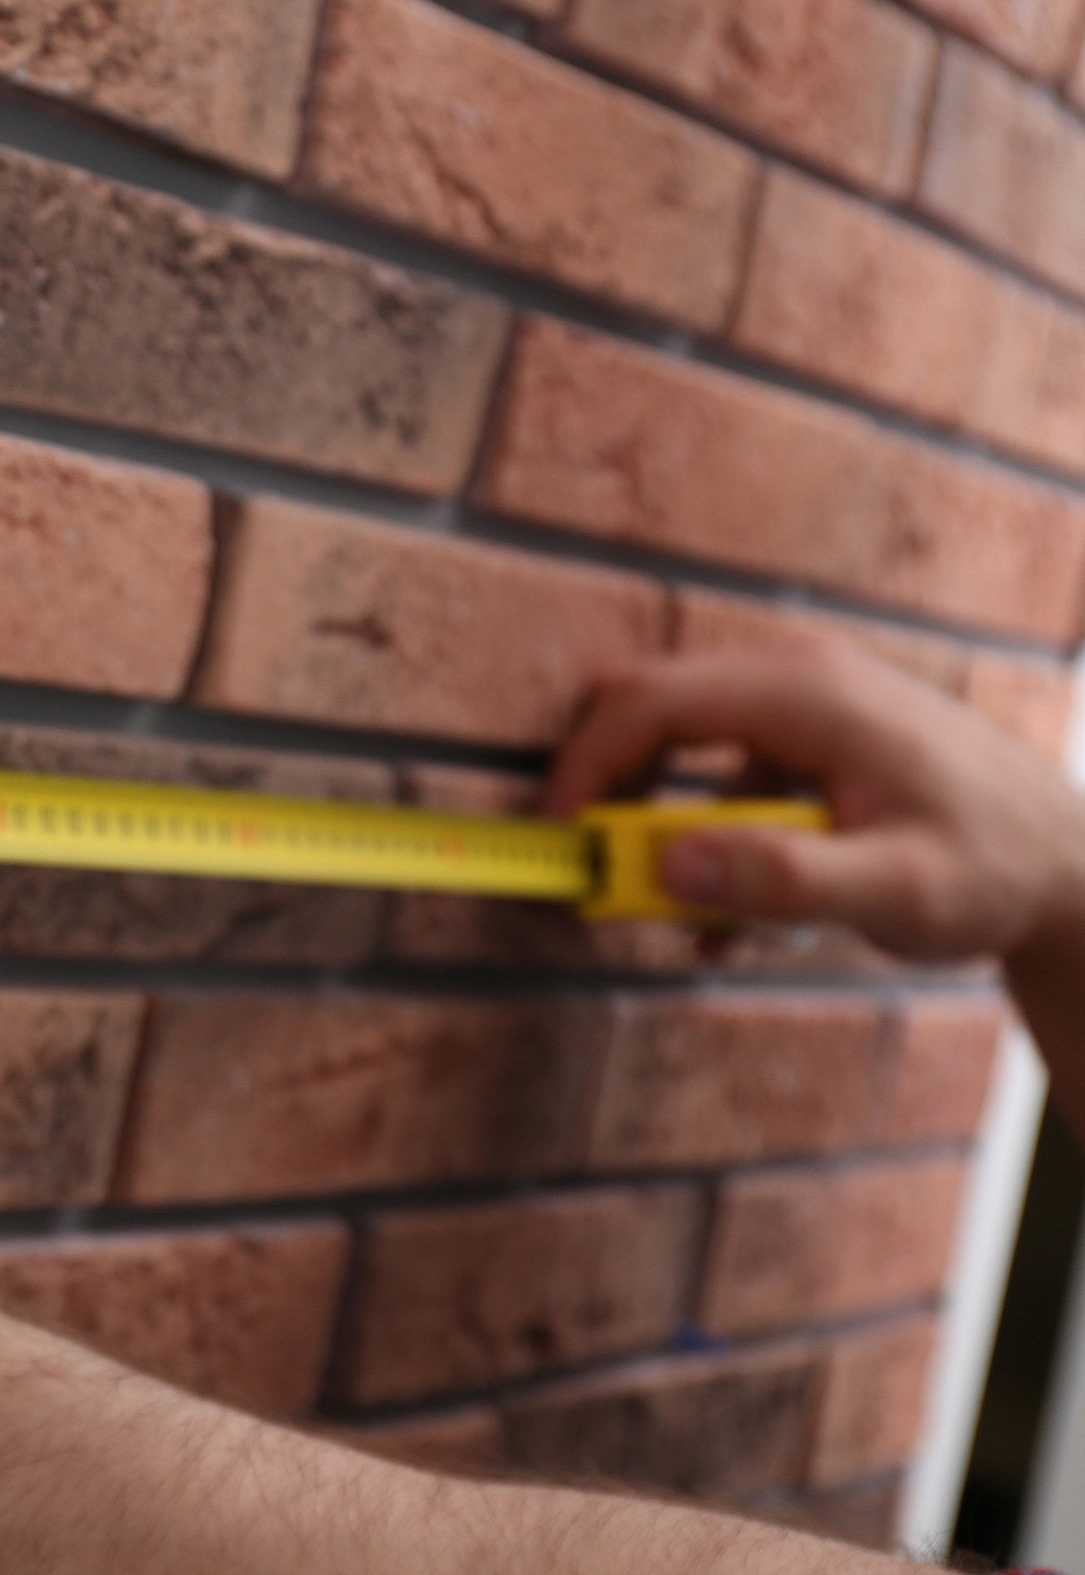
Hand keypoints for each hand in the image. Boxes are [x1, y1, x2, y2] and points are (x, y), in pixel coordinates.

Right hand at [546, 640, 1084, 962]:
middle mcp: (799, 679)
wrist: (1072, 863)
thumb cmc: (997, 870)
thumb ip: (781, 879)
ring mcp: (806, 702)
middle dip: (610, 789)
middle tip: (601, 869)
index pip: (651, 703)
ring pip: (681, 740)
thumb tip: (666, 865)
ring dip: (660, 821)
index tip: (557, 834)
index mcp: (809, 695)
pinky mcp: (812, 736)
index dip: (585, 765)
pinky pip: (724, 770)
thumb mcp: (896, 891)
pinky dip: (705, 831)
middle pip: (652, 707)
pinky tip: (729, 911)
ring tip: (679, 908)